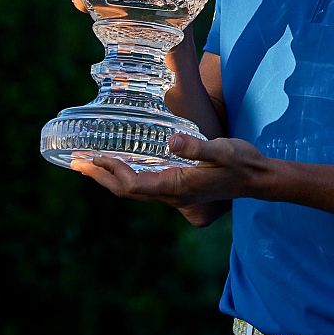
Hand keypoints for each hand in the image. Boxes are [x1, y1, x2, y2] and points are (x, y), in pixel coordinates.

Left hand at [70, 134, 268, 225]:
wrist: (257, 179)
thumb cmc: (241, 163)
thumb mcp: (222, 150)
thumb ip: (197, 147)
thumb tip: (172, 140)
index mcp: (176, 186)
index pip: (133, 184)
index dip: (110, 172)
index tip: (90, 158)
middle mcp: (171, 194)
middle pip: (126, 191)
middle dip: (100, 177)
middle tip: (76, 163)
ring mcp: (174, 193)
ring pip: (134, 190)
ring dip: (110, 178)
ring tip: (90, 164)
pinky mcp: (178, 187)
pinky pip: (144, 186)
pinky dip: (126, 176)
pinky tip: (122, 165)